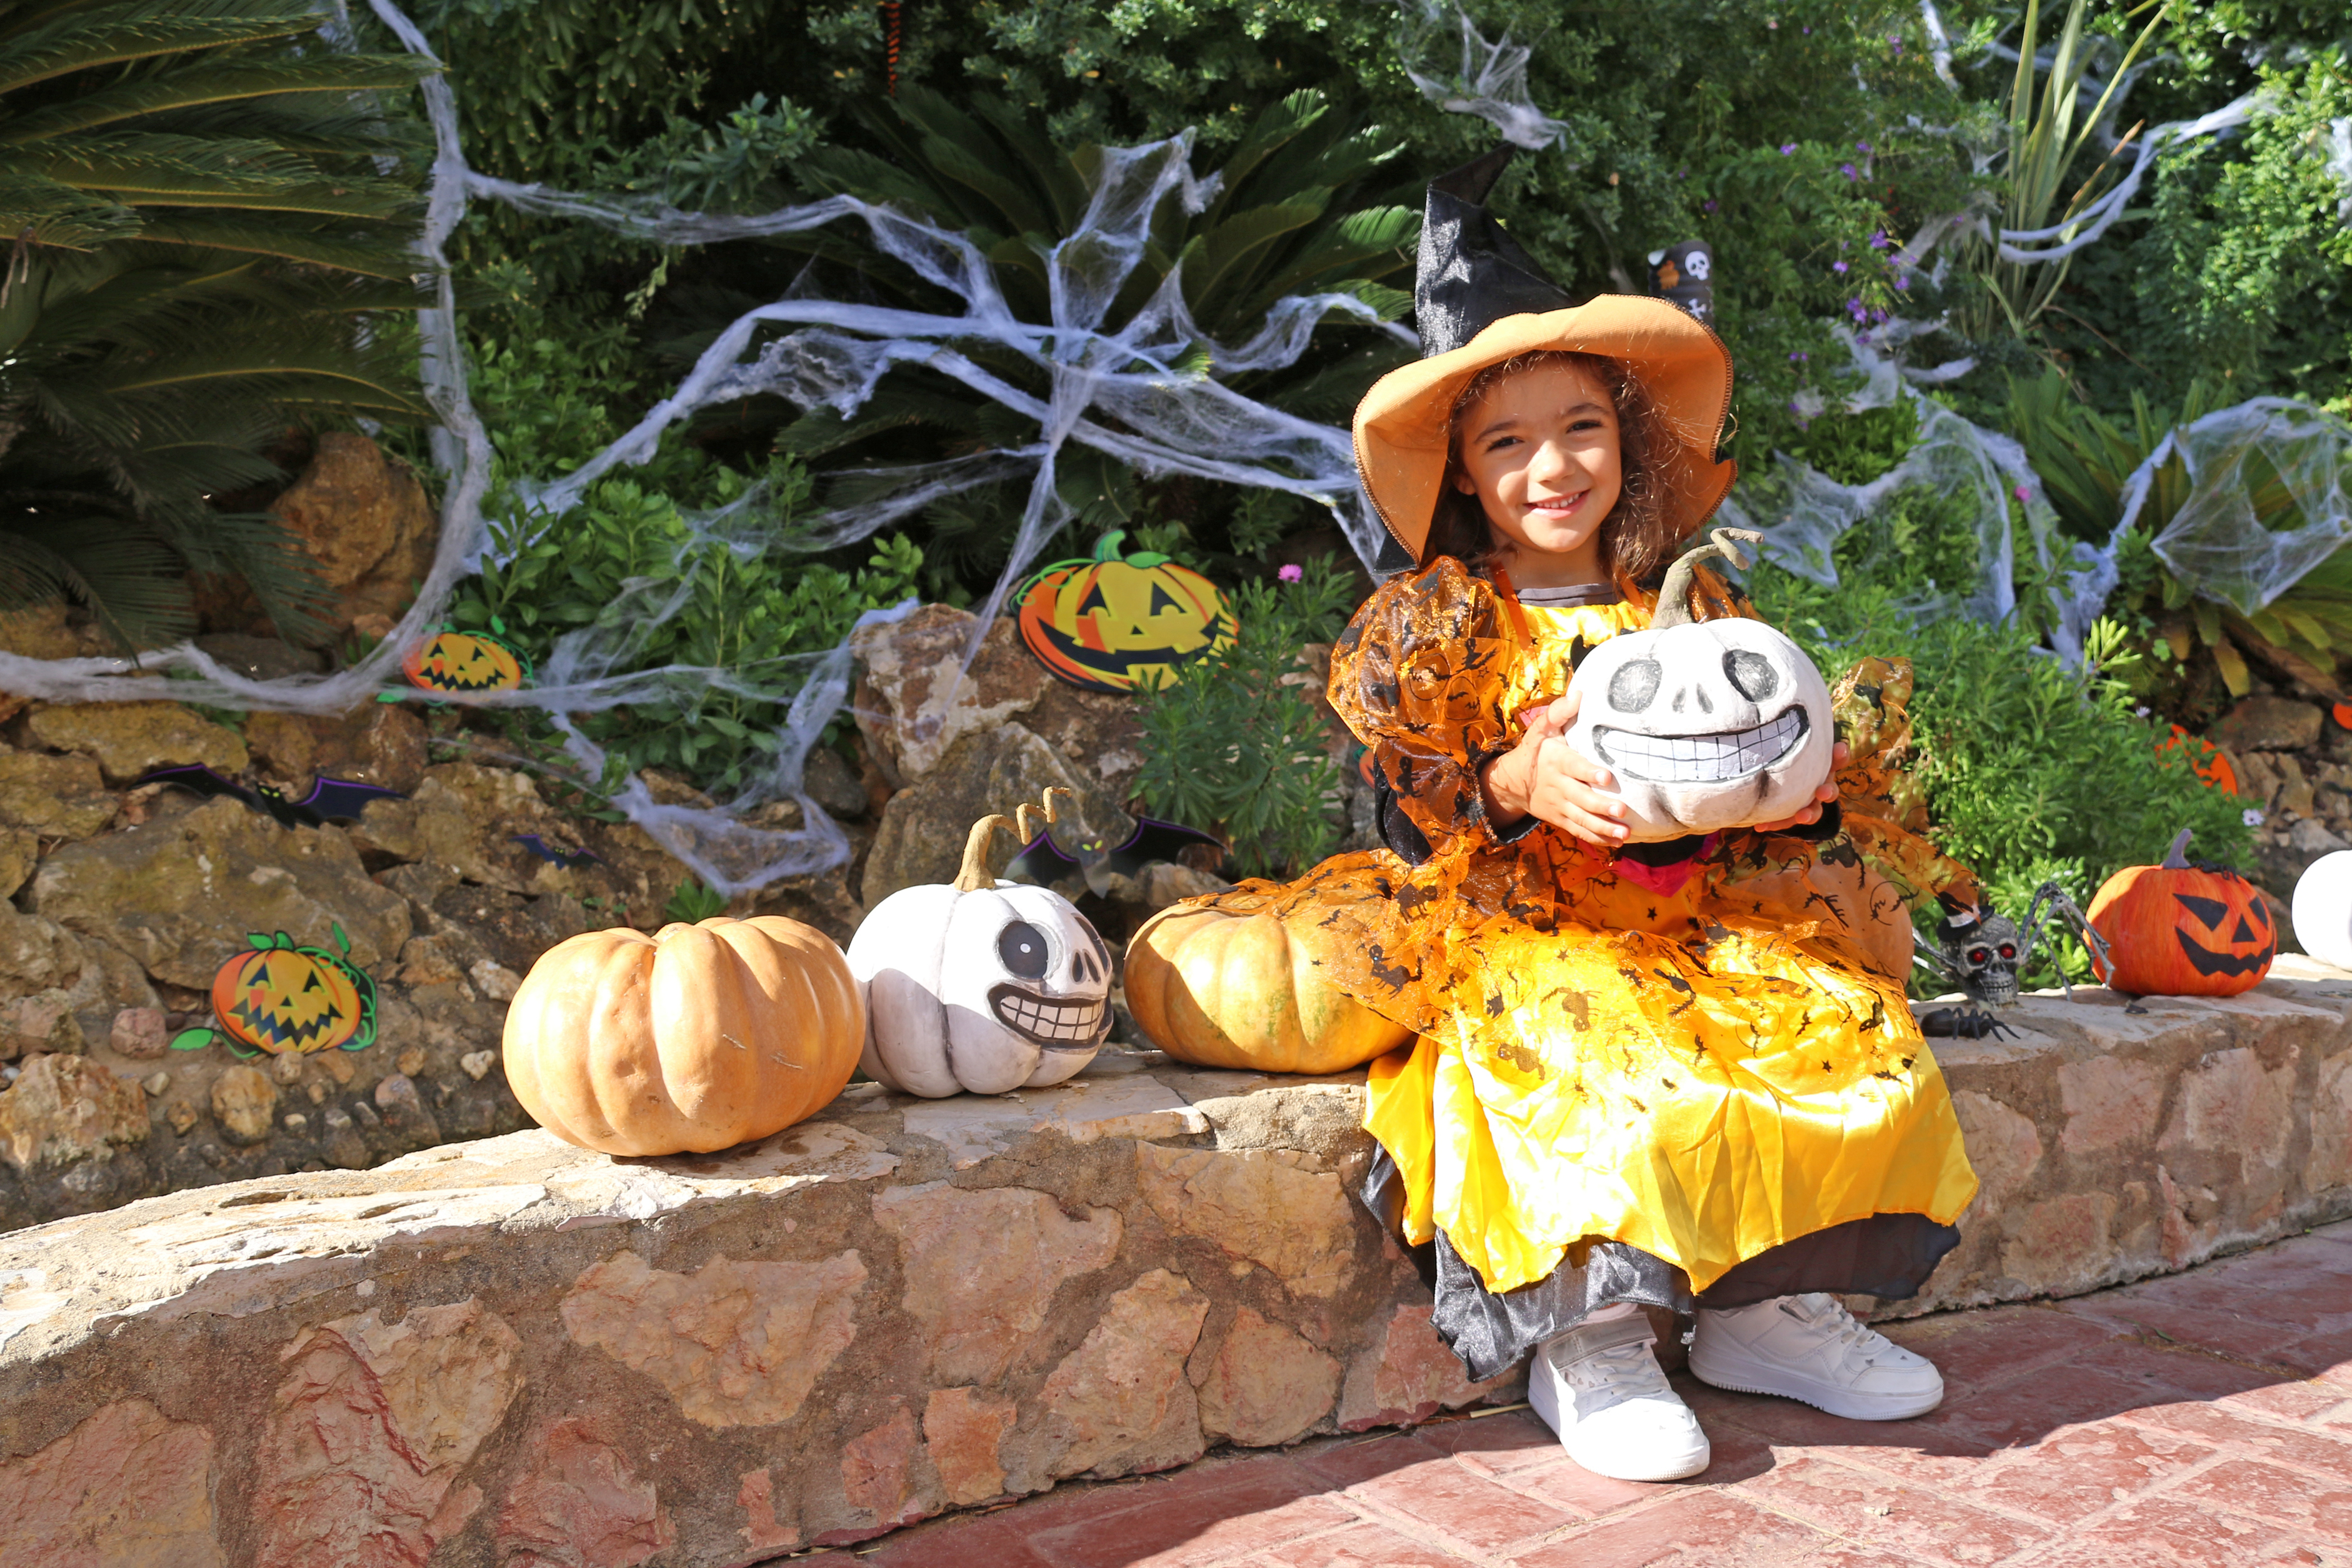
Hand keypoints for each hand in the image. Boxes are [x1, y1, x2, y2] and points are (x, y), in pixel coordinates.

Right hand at [1480, 687, 1631, 846]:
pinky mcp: (1561, 819)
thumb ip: (1558, 713)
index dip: (1589, 773)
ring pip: (1582, 819)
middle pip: (1581, 798)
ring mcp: (1559, 805)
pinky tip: (1618, 842)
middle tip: (1621, 810)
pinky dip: (1598, 838)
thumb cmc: (1535, 751)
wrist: (1511, 783)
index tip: (1606, 776)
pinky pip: (1579, 830)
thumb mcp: (1540, 729)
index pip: (1573, 767)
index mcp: (1556, 761)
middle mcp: (1558, 786)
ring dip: (1603, 827)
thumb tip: (1579, 693)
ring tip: (1624, 832)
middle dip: (1601, 806)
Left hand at [1749, 741, 1848, 832]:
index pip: (1836, 759)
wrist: (1776, 781)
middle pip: (1830, 789)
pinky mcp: (1791, 815)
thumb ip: (1786, 732)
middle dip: (1828, 791)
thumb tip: (1769, 709)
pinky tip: (1760, 826)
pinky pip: (1786, 821)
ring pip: (1814, 810)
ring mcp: (1807, 802)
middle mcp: (1819, 784)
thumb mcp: (1788, 743)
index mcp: (1821, 765)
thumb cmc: (1786, 755)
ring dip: (1809, 814)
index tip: (1838, 749)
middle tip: (1822, 792)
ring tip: (1802, 816)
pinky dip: (1774, 823)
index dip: (1839, 755)